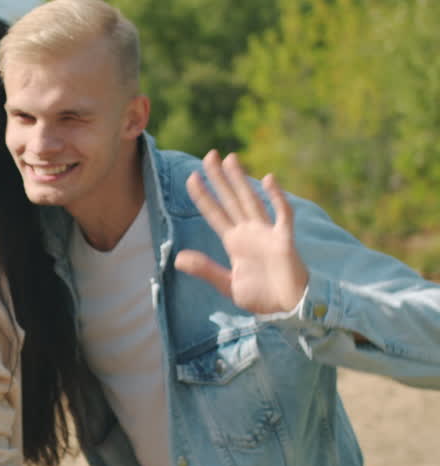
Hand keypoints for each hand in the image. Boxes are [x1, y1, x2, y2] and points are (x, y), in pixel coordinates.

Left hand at [175, 150, 308, 313]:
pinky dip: (276, 198)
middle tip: (209, 155)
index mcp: (234, 242)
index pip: (215, 213)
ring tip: (230, 158)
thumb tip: (178, 258)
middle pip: (231, 199)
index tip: (191, 177)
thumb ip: (205, 269)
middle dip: (220, 178)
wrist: (287, 310)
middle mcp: (249, 233)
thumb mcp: (227, 284)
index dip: (203, 196)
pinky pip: (282, 215)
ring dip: (241, 180)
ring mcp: (267, 234)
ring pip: (252, 200)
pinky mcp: (284, 240)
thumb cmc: (262, 296)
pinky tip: (268, 179)